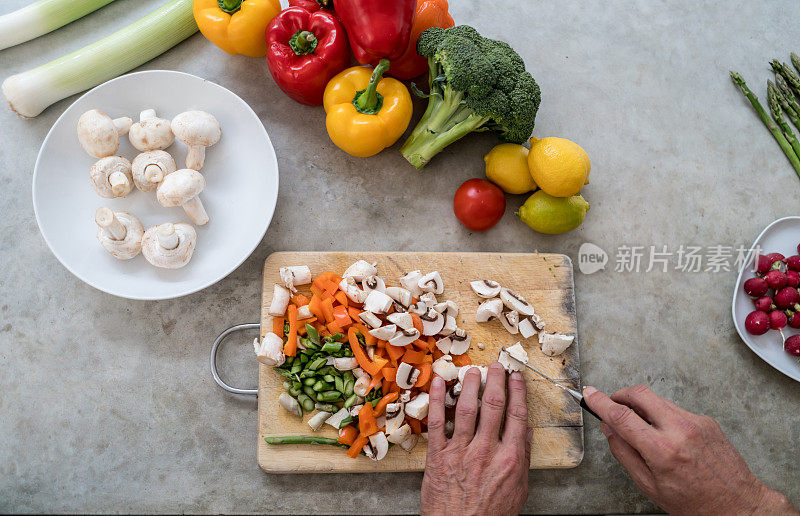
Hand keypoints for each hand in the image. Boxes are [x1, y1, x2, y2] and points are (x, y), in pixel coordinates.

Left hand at [420, 362, 530, 515]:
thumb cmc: (491, 514)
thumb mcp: (518, 489)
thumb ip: (522, 458)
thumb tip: (526, 432)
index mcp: (509, 458)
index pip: (517, 415)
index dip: (517, 392)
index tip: (516, 377)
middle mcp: (486, 450)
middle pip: (493, 405)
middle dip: (495, 381)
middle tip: (496, 365)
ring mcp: (460, 451)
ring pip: (466, 408)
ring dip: (470, 385)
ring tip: (471, 370)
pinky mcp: (438, 456)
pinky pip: (436, 422)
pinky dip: (437, 400)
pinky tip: (439, 384)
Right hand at [584, 385, 797, 515]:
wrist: (738, 504)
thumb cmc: (696, 503)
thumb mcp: (650, 486)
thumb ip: (625, 454)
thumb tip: (609, 429)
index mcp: (662, 451)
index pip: (622, 416)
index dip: (600, 402)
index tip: (590, 394)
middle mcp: (680, 430)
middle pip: (640, 394)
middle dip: (620, 394)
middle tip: (612, 404)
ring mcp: (696, 422)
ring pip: (657, 399)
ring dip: (642, 406)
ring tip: (641, 427)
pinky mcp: (706, 420)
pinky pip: (675, 409)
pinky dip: (662, 416)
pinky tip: (665, 434)